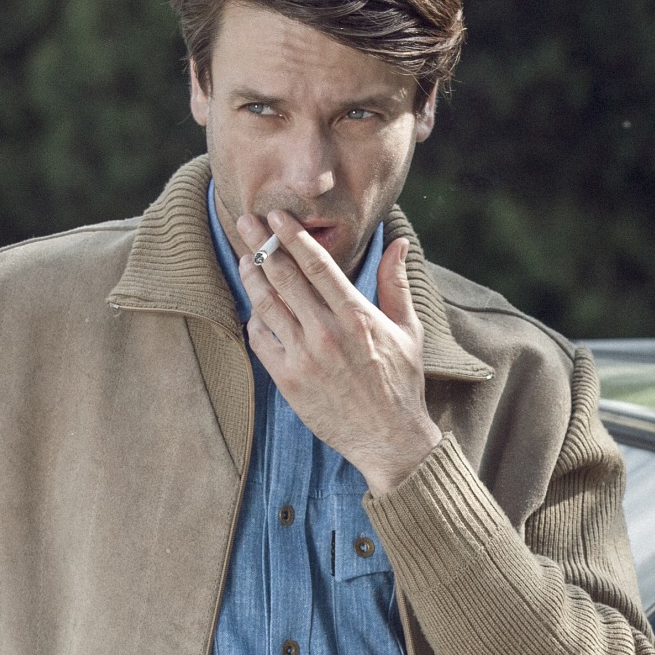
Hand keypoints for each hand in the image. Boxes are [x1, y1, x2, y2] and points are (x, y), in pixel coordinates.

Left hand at [236, 209, 441, 494]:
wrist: (389, 438)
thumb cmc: (401, 383)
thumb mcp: (408, 330)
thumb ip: (396, 283)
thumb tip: (398, 242)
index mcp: (357, 317)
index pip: (317, 265)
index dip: (292, 236)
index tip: (276, 216)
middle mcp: (327, 333)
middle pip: (284, 277)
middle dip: (262, 244)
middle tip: (246, 221)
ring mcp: (304, 358)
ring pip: (266, 305)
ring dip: (252, 277)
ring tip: (246, 258)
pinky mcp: (288, 380)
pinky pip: (260, 339)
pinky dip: (254, 318)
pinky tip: (256, 306)